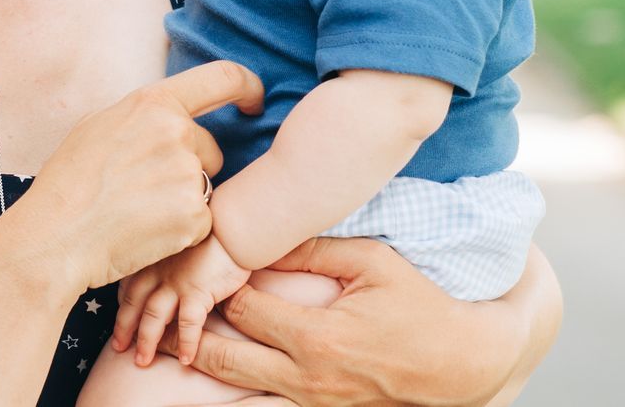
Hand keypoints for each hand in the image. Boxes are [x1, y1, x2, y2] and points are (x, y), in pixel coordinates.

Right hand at [5, 61, 262, 293]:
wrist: (55, 236)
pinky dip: (182, 230)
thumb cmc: (67, 182)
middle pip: (210, 149)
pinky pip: (202, 220)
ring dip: (183, 199)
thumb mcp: (98, 125)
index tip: (253, 101)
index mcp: (153, 103)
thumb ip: (142, 115)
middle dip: (189, 167)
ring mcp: (187, 175)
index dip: (247, 86)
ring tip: (137, 211)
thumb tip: (168, 114)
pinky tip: (146, 232)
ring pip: (204, 186)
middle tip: (143, 189)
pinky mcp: (194, 217)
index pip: (221, 78)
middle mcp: (176, 132)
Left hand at [113, 234, 249, 366]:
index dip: (122, 307)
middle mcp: (159, 270)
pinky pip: (188, 324)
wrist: (233, 227)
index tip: (119, 325)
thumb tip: (165, 283)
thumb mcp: (180, 244)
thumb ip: (169, 262)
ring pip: (153, 316)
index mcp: (153, 258)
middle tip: (119, 349)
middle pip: (134, 303)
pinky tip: (185, 359)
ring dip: (147, 341)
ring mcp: (177, 282)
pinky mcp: (198, 291)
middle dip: (124, 328)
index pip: (129, 286)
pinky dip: (185, 343)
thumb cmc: (211, 235)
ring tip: (143, 362)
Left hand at [184, 238, 545, 406]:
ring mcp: (310, 401)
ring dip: (203, 358)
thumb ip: (315, 249)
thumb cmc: (419, 306)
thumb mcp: (373, 263)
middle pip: (224, 356)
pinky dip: (235, 380)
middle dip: (190, 331)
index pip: (245, 309)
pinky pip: (260, 399)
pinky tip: (216, 359)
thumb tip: (269, 233)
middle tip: (165, 308)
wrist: (459, 365)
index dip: (219, 286)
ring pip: (236, 382)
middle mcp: (306, 376)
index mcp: (317, 337)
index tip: (203, 265)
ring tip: (172, 335)